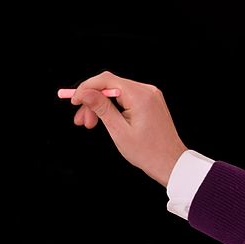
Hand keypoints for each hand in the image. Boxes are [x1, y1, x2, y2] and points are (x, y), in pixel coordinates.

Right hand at [68, 70, 187, 187]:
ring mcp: (150, 95)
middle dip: (92, 101)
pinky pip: (126, 98)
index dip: (86, 88)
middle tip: (82, 120)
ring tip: (90, 124)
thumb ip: (101, 108)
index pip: (106, 80)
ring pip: (116, 92)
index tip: (73, 100)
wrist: (171, 163)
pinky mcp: (150, 102)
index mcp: (140, 96)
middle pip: (110, 86)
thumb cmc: (148, 152)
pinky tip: (105, 120)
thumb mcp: (119, 131)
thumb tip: (85, 92)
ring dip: (101, 106)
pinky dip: (113, 107)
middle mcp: (147, 91)